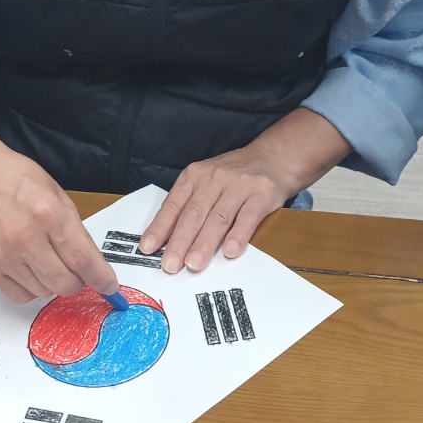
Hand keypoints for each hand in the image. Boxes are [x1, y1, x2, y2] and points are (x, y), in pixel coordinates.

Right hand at [0, 108, 116, 303]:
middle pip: (64, 283)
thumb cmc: (17, 179)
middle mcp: (25, 237)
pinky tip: (30, 269)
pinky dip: (32, 288)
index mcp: (48, 214)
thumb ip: (75, 230)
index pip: (82, 259)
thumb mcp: (57, 194)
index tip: (109, 287)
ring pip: (44, 292)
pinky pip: (20, 295)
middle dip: (78, 282)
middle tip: (77, 272)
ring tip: (47, 260)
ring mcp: (3, 255)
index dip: (101, 278)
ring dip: (53, 283)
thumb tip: (91, 264)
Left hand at [139, 109, 351, 275]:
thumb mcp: (205, 181)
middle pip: (194, 213)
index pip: (173, 204)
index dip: (160, 227)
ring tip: (194, 264)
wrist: (274, 157)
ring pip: (218, 217)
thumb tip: (167, 242)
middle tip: (170, 265)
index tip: (148, 248)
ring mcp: (239, 185)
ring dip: (205, 243)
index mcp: (194, 176)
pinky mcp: (262, 194)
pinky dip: (238, 235)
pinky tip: (230, 251)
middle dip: (180, 241)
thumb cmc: (233, 177)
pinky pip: (248, 216)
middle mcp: (214, 178)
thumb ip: (188, 206)